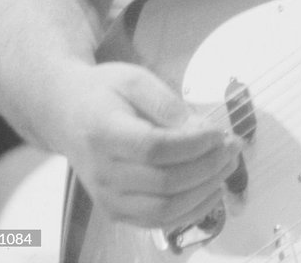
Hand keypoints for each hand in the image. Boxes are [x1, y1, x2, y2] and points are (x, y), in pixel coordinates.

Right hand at [59, 61, 239, 228]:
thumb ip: (165, 102)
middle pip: (164, 182)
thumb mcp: (134, 79)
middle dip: (207, 167)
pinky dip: (189, 211)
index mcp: (104, 133)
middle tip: (232, 148)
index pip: (155, 148)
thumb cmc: (104, 92)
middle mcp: (103, 173)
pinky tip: (210, 191)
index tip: (219, 132)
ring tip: (227, 168)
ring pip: (163, 210)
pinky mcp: (115, 212)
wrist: (67, 115)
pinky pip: (157, 222)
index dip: (193, 145)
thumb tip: (198, 130)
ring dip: (203, 192)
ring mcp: (107, 198)